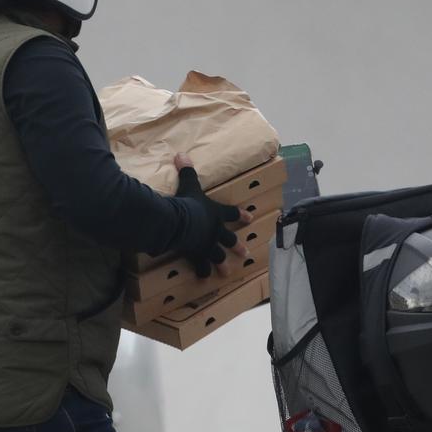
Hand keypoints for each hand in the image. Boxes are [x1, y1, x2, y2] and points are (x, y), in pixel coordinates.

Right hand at [174, 153, 252, 277]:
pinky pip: (201, 265)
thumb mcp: (188, 184)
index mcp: (216, 213)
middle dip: (237, 246)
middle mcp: (215, 230)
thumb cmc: (187, 202)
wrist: (180, 221)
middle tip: (245, 253)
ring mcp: (208, 244)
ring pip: (218, 256)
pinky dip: (202, 271)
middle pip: (229, 239)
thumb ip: (186, 170)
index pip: (233, 212)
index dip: (241, 215)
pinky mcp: (198, 255)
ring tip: (227, 272)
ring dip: (223, 264)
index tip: (251, 218)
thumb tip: (181, 154)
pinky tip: (204, 277)